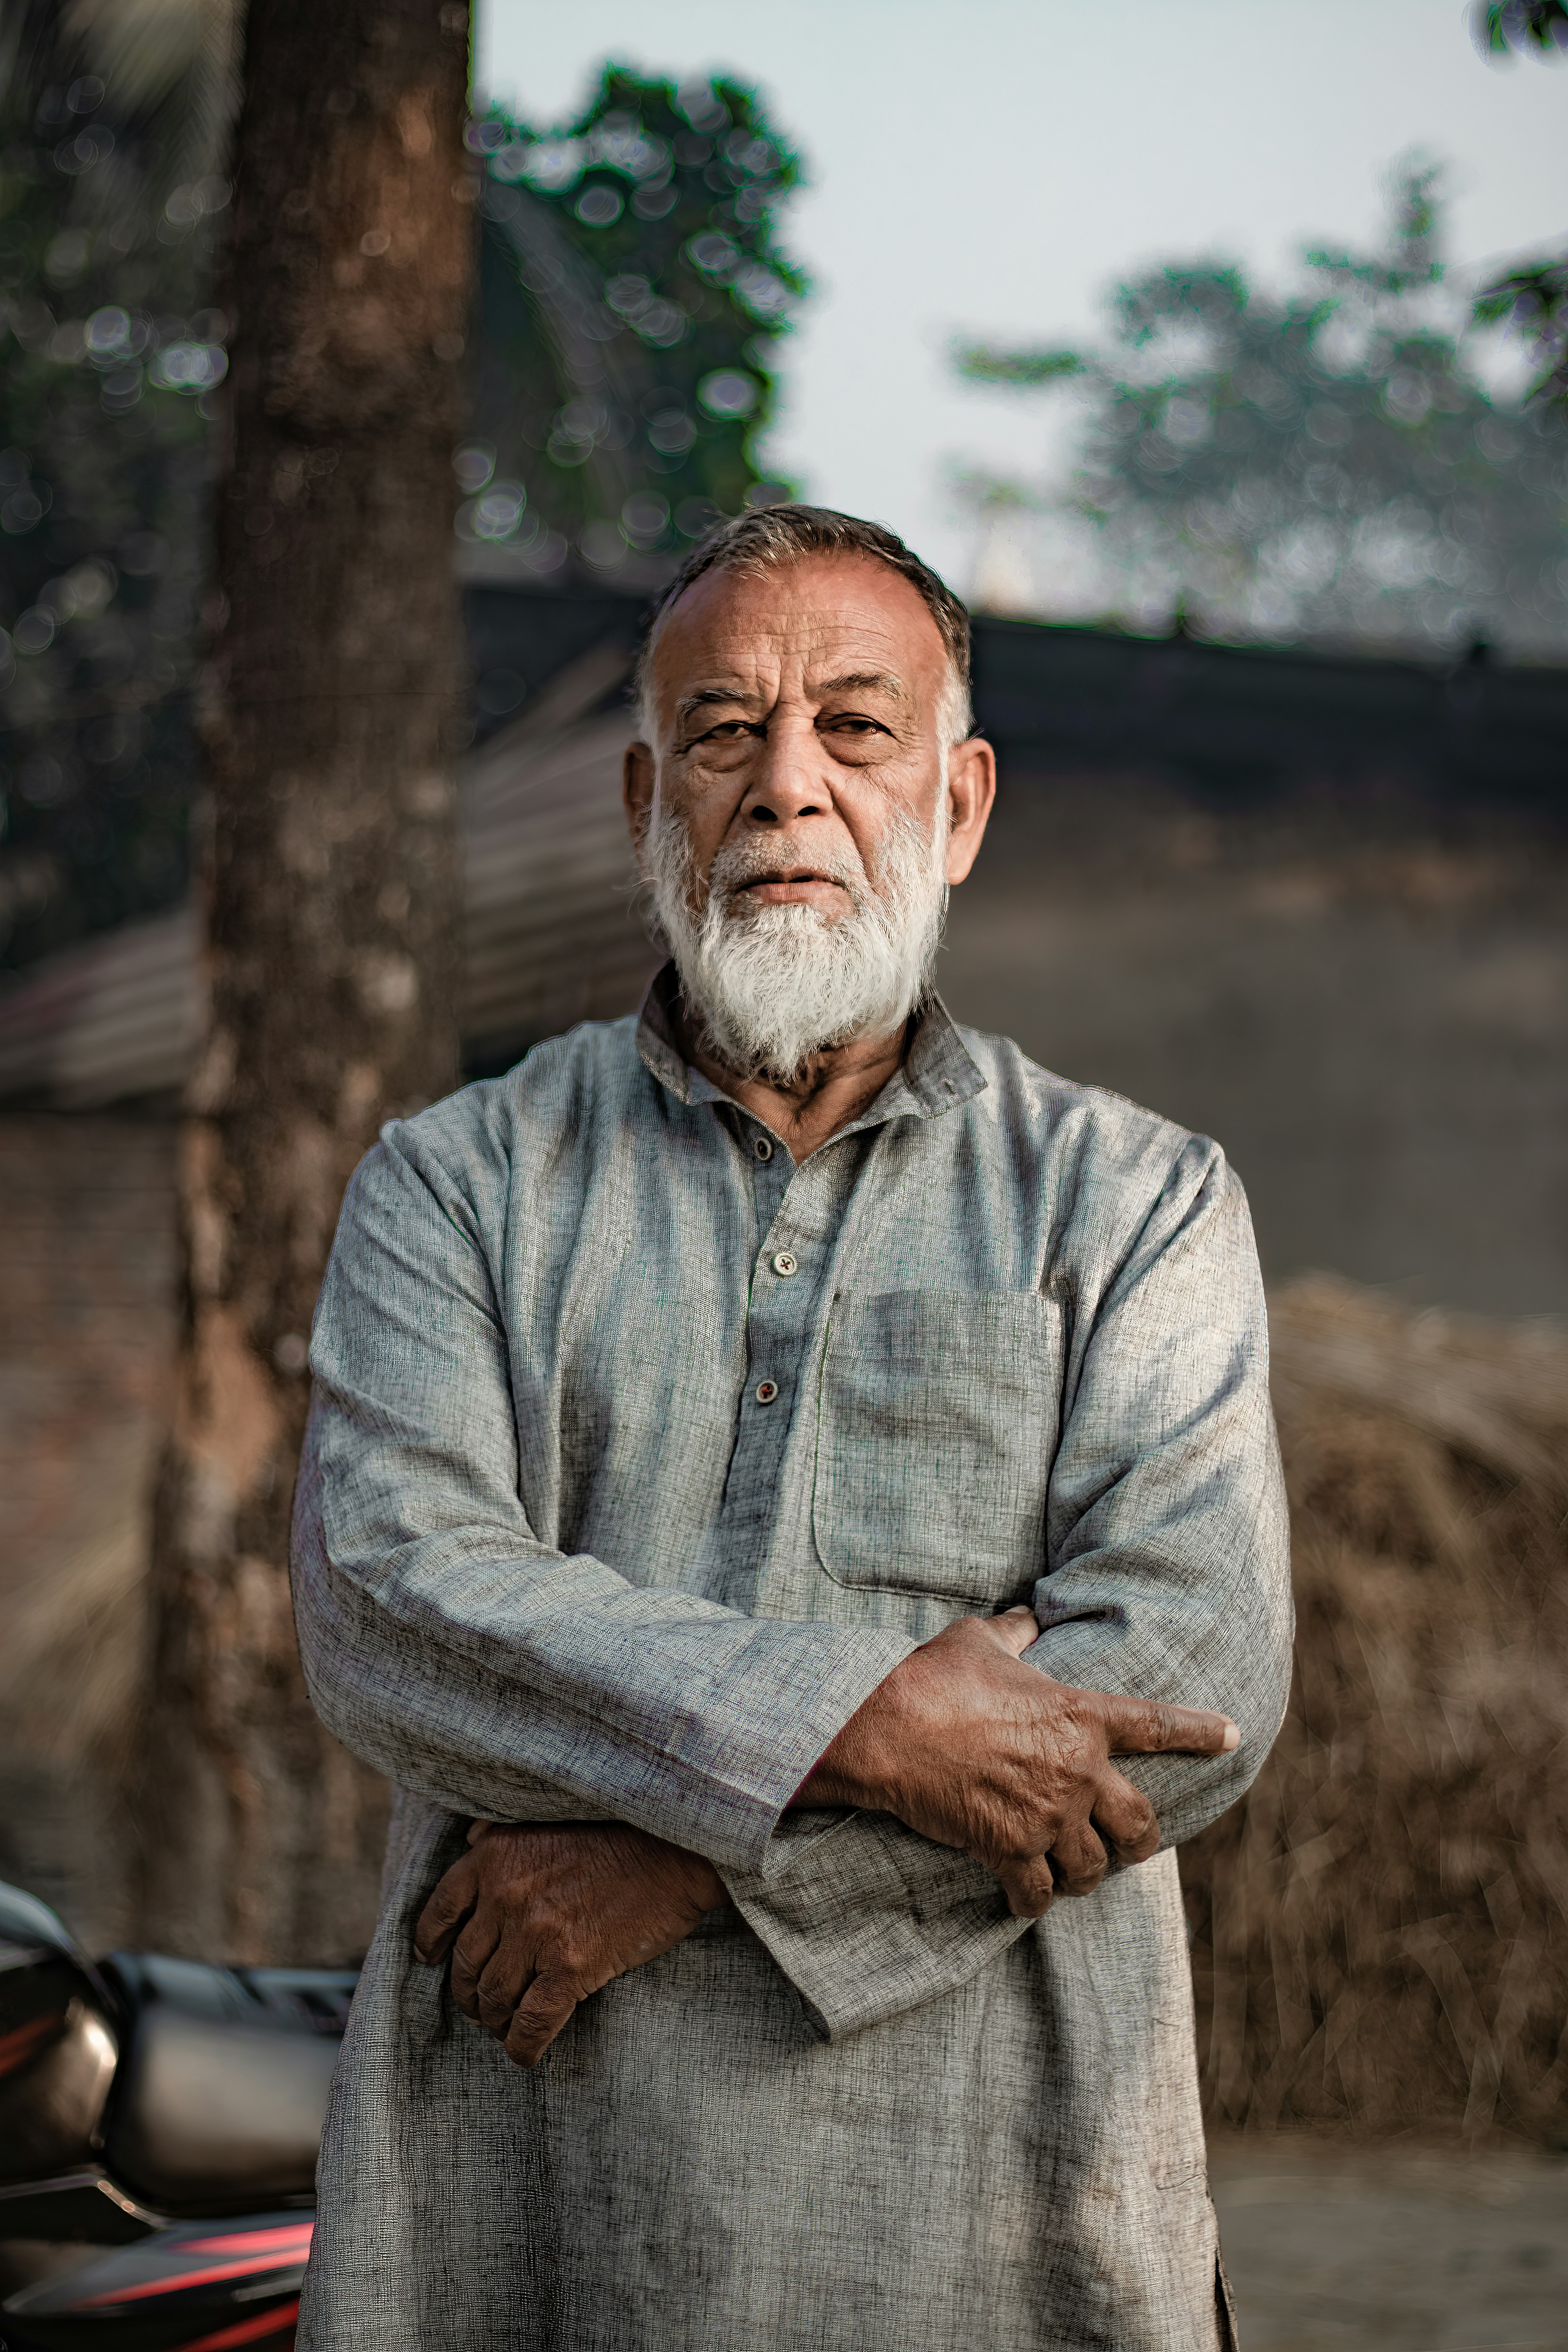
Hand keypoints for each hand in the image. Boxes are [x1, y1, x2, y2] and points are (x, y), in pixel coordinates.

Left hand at [414, 1821, 723, 2066]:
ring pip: (494, 1996)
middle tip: (479, 2005)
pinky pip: (531, 2023)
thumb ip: (503, 1832)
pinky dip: (522, 2046)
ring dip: (493, 2020)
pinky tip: (525, 2053)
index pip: (440, 1910)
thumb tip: (471, 1841)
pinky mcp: (571, 1967)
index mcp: (496, 1855)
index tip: (431, 1960)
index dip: (431, 1943)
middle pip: (465, 1963)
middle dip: (468, 1992)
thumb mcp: (547, 1818)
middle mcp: (507, 1893)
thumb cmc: (617, 1833)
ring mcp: (537, 1932)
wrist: (676, 1850)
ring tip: (504, 2025)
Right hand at [796, 1606, 1237, 1918]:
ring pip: (1092, 1866)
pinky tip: (1025, 1901)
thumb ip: (1014, 1633)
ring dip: (1086, 1874)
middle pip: (1138, 1822)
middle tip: (1132, 1846)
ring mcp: (1047, 1816)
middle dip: (1140, 1841)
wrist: (887, 1729)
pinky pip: (1039, 1893)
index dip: (1198, 1732)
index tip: (1231, 1737)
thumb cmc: (932, 1678)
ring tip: (1074, 1874)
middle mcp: (1077, 1771)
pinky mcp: (1010, 1851)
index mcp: (1080, 1716)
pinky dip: (1034, 1901)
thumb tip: (1027, 1618)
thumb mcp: (978, 1640)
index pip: (1157, 1725)